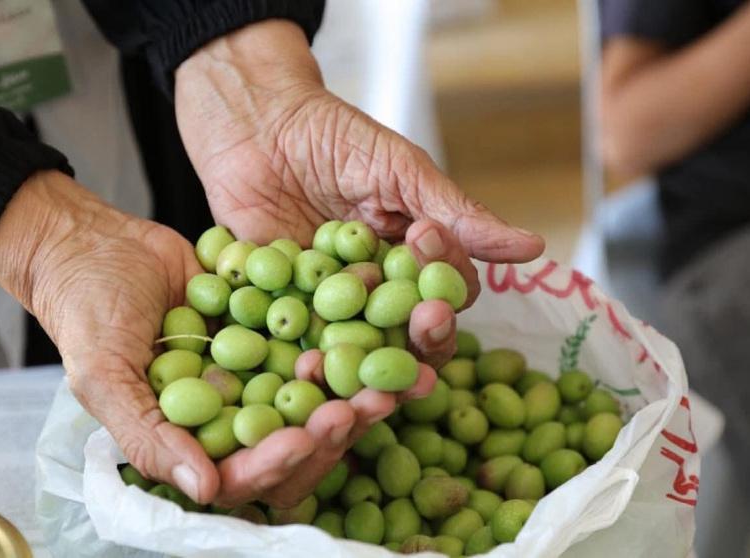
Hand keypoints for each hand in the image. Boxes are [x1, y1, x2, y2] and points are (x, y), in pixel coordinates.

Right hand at [0, 171, 433, 508]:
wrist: (93, 243)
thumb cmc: (86, 313)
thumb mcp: (103, 377)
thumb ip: (148, 437)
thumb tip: (206, 488)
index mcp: (200, 439)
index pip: (250, 469)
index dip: (282, 460)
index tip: (310, 435)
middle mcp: (237, 408)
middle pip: (300, 431)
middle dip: (339, 421)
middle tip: (377, 399)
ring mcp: (261, 365)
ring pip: (320, 383)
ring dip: (359, 377)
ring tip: (401, 363)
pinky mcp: (276, 321)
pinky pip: (317, 325)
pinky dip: (348, 316)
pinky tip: (379, 295)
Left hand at [175, 20, 544, 368]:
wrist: (254, 124)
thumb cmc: (334, 137)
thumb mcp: (399, 168)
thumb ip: (457, 213)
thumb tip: (532, 247)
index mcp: (412, 262)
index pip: (446, 294)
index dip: (447, 286)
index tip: (426, 243)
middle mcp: (376, 292)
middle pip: (408, 337)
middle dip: (421, 337)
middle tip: (424, 323)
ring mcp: (328, 306)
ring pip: (357, 350)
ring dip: (370, 364)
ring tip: (372, 363)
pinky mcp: (281, 311)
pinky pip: (297, 342)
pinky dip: (303, 357)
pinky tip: (306, 364)